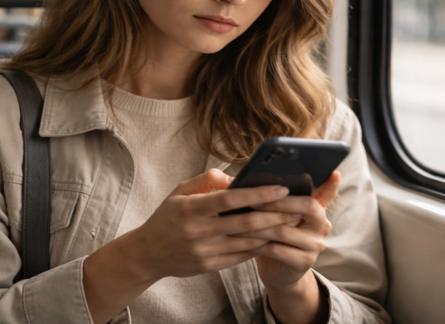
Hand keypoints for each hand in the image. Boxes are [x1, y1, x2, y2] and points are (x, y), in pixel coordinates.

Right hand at [82, 169, 299, 323]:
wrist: (148, 253)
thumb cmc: (167, 217)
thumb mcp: (179, 191)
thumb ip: (206, 180)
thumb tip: (235, 178)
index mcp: (190, 208)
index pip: (230, 200)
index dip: (258, 194)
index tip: (280, 188)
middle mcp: (198, 231)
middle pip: (245, 224)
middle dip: (275, 215)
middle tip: (297, 207)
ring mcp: (204, 252)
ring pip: (247, 242)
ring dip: (272, 232)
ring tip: (291, 222)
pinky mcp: (209, 267)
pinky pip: (241, 256)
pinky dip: (258, 246)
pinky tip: (273, 238)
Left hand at [235, 171, 340, 323]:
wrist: (277, 273)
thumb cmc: (274, 239)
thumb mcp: (277, 218)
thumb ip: (274, 200)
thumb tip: (249, 178)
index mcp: (316, 212)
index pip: (327, 195)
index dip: (331, 185)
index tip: (334, 172)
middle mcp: (322, 226)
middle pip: (308, 206)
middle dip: (278, 201)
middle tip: (254, 200)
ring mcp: (315, 245)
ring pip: (285, 229)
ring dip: (259, 225)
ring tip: (240, 220)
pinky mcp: (304, 262)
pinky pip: (277, 249)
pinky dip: (258, 243)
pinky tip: (243, 240)